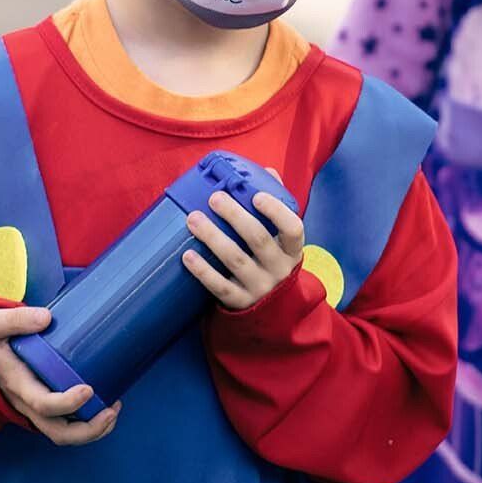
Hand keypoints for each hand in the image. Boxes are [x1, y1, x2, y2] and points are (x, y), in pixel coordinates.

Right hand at [0, 305, 120, 444]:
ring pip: (62, 434)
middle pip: (58, 432)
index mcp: (16, 383)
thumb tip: (46, 317)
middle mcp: (24, 402)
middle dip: (89, 429)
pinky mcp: (39, 406)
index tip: (89, 389)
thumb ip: (16, 319)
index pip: (43, 404)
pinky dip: (85, 423)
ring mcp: (31, 408)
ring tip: (113, 410)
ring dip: (91, 430)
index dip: (68, 403)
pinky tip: (103, 405)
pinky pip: (62, 425)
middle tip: (112, 410)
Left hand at [183, 187, 305, 311]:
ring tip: (193, 219)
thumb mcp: (282, 240)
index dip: (276, 212)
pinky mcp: (241, 303)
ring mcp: (260, 288)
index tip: (256, 196)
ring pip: (236, 261)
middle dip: (235, 216)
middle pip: (258, 240)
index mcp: (292, 250)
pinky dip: (203, 271)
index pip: (293, 228)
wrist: (274, 309)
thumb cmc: (273, 261)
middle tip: (214, 198)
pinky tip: (188, 255)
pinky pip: (220, 286)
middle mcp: (279, 269)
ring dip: (213, 237)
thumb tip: (267, 173)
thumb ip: (277, 206)